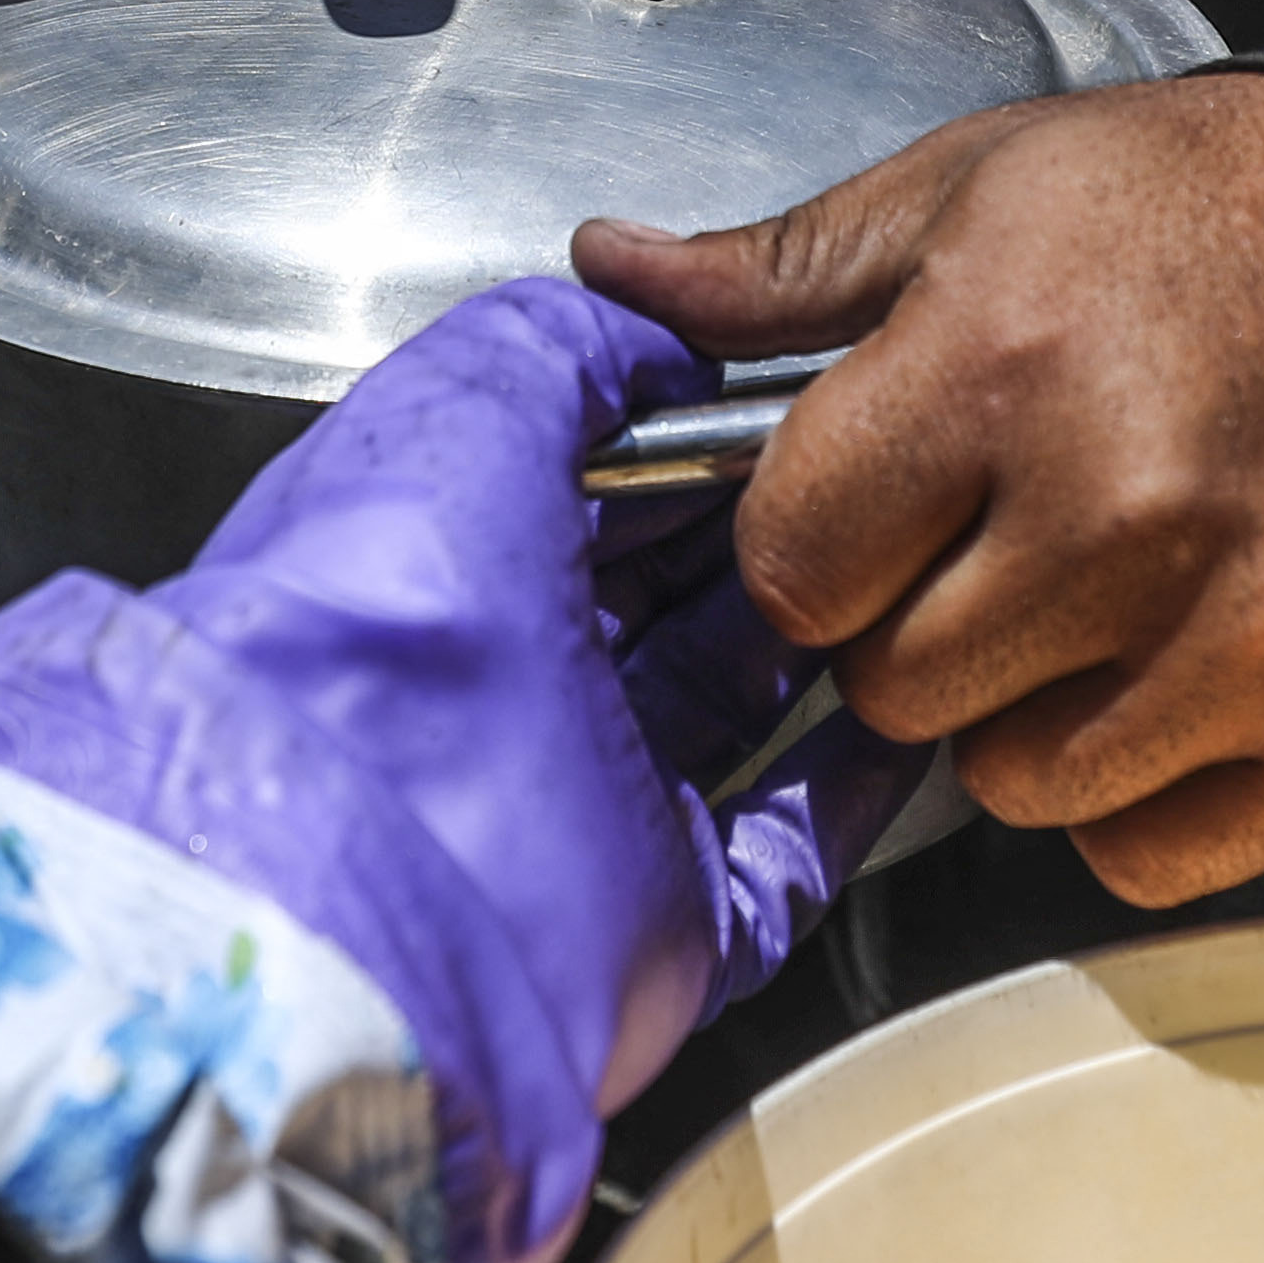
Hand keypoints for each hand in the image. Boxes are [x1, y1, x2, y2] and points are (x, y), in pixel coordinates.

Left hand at [0, 277, 917, 1262]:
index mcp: (437, 569)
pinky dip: (844, 793)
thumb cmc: (379, 644)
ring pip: (715, 711)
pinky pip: (778, 859)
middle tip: (868, 474)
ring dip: (814, 642)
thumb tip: (647, 332)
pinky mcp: (651, 931)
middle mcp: (499, 694)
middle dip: (760, 527)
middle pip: (655, 592)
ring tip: (901, 572)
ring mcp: (576, 817)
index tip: (791, 393)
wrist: (361, 894)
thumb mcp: (455, 417)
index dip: (686, 431)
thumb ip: (553, 349)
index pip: (584, 483)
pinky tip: (898, 725)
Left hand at [574, 72, 1263, 903]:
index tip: (867, 508)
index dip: (813, 544)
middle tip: (993, 535)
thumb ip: (784, 272)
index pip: (794, 567)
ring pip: (1012, 785)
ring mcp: (1245, 631)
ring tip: (1089, 594)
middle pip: (894, 688)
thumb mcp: (975, 189)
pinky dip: (1141, 794)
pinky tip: (1164, 676)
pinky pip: (1151, 854)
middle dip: (915, 623)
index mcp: (1002, 363)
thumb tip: (610, 279)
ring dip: (1022, 715)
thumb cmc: (1204, 208)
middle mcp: (1122, 509)